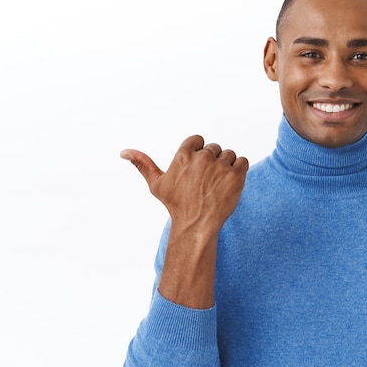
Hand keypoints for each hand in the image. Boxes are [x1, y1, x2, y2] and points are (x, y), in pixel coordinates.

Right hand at [121, 135, 248, 234]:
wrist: (196, 225)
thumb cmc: (176, 205)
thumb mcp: (156, 184)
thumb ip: (142, 164)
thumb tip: (123, 152)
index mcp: (184, 155)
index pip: (198, 140)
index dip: (198, 154)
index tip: (196, 170)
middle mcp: (202, 157)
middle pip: (214, 149)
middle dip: (212, 163)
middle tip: (205, 183)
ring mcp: (220, 166)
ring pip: (229, 155)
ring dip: (226, 167)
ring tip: (216, 185)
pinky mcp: (236, 176)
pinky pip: (242, 162)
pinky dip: (239, 171)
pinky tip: (229, 184)